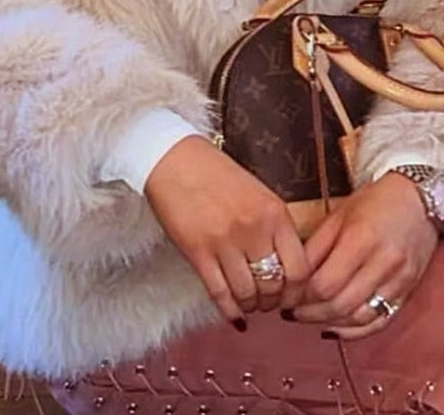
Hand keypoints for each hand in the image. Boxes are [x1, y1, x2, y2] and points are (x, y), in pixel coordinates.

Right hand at [144, 136, 310, 324]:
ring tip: (248, 303)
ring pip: (248, 294)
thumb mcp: (258, 194)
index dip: (298, 292)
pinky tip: (234, 315)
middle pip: (275, 286)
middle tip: (268, 302)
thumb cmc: (215, 173)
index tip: (291, 296)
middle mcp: (254, 230)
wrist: (173, 158)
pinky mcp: (197, 252)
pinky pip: (219, 294)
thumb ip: (275, 227)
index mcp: (274, 213)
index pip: (300, 270)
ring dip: (251, 305)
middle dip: (273, 301)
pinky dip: (229, 311)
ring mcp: (225, 242)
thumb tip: (287, 266)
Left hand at [293, 173, 438, 338]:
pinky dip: (354, 330)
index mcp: (361, 240)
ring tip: (307, 318)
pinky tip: (334, 327)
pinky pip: (379, 322)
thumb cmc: (374, 203)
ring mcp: (397, 282)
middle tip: (290, 311)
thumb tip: (291, 272)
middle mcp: (382, 264)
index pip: (324, 283)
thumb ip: (315, 246)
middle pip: (340, 305)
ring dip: (328, 323)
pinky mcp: (406, 293)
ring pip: (358, 318)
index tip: (285, 296)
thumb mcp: (338, 215)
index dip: (300, 295)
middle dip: (309, 313)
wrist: (417, 202)